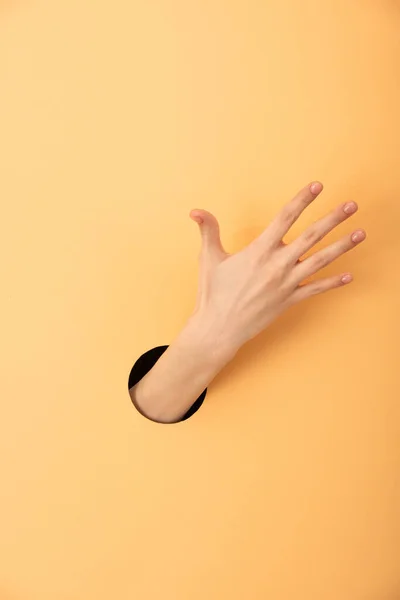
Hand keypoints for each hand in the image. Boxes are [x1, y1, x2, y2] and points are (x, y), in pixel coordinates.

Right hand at [189, 181, 365, 350]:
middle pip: (312, 236)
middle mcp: (277, 264)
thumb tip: (195, 210)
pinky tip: (350, 276)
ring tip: (361, 233)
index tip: (317, 186)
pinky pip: (316, 290)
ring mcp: (286, 283)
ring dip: (342, 246)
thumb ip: (208, 230)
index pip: (285, 217)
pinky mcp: (289, 301)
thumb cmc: (213, 293)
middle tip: (352, 205)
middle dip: (334, 218)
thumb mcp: (209, 258)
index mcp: (259, 250)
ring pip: (320, 261)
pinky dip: (333, 283)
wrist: (219, 328)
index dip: (302, 199)